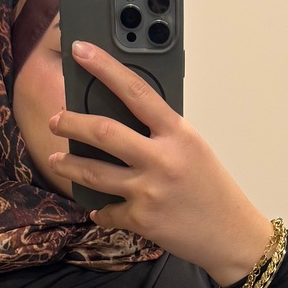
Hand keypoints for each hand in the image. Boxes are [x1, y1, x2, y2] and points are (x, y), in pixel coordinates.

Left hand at [46, 41, 274, 287]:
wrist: (232, 236)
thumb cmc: (214, 190)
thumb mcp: (194, 149)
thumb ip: (162, 133)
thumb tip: (122, 120)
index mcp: (179, 134)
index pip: (136, 91)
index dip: (105, 68)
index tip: (81, 51)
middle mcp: (162, 159)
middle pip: (103, 132)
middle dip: (71, 124)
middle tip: (56, 120)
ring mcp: (149, 190)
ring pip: (93, 172)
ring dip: (67, 166)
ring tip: (55, 161)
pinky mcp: (141, 219)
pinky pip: (107, 210)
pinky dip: (100, 209)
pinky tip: (99, 208)